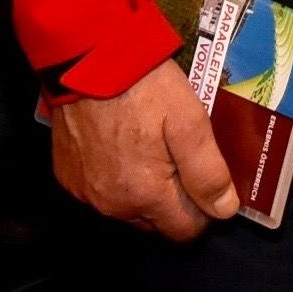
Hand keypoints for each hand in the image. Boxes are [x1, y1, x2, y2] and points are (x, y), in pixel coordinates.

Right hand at [47, 59, 239, 239]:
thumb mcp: (189, 122)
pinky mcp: (68, 175)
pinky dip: (118, 176)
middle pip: (157, 221)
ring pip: (129, 208)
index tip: (209, 178)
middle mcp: (111, 204)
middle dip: (177, 199)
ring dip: (147, 189)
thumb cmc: (142, 88)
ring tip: (157, 146)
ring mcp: (86, 192)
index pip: (185, 230)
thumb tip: (224, 209)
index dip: (205, 209)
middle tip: (185, 156)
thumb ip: (207, 171)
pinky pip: (102, 190)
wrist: (86, 61)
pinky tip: (127, 143)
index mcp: (144, 196)